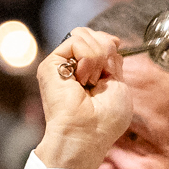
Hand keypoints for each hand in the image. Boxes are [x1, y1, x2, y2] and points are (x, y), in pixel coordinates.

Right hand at [37, 27, 133, 168]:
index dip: (109, 42)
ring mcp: (60, 65)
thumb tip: (112, 40)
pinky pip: (76, 41)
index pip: (98, 39)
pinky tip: (83, 79)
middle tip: (101, 77)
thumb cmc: (105, 120)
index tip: (113, 56)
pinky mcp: (50, 64)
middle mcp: (72, 66)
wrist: (86, 135)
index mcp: (87, 71)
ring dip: (97, 57)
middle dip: (105, 50)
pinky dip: (88, 58)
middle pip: (90, 33)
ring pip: (83, 34)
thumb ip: (113, 62)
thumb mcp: (118, 85)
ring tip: (90, 82)